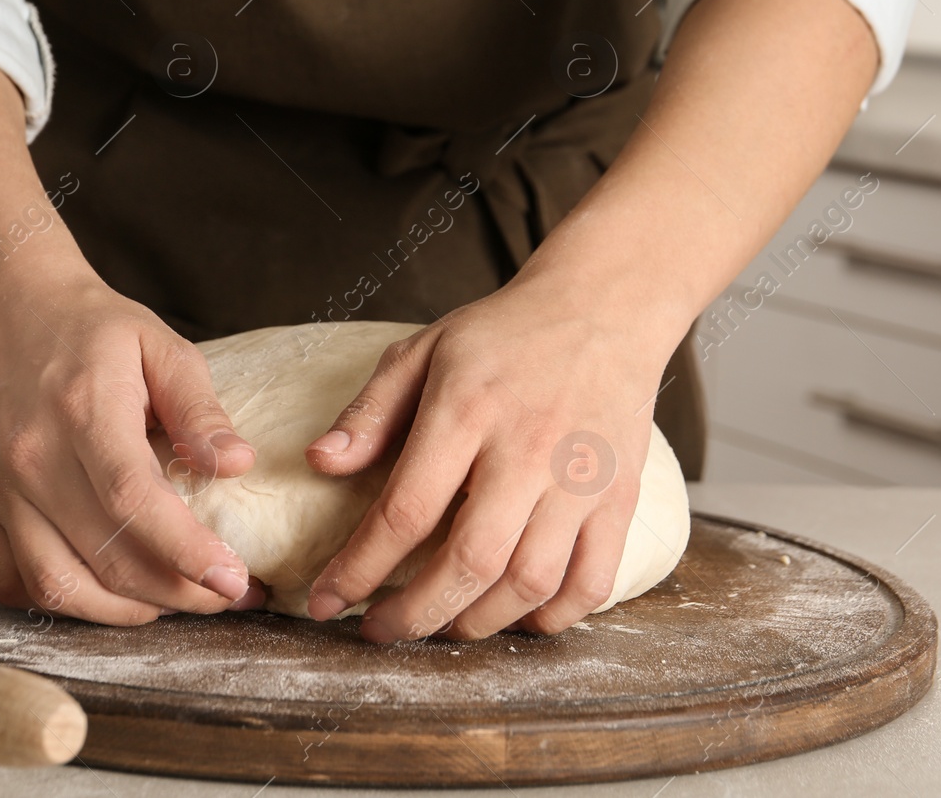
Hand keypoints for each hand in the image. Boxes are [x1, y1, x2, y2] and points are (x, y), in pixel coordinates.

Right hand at [0, 269, 265, 623]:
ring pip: (58, 583)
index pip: (133, 501)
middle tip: (228, 595)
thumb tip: (240, 465)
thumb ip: (200, 408)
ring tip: (176, 600)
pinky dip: (66, 604)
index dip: (186, 551)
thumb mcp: (161, 346)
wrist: (7, 310)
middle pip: (104, 554)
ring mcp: (2, 490)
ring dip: (125, 611)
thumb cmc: (92, 329)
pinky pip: (15, 581)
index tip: (235, 579)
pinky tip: (112, 594)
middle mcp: (34, 459)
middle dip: (177, 592)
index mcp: (84, 413)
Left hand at [302, 270, 679, 641]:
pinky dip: (552, 617)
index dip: (359, 567)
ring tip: (441, 623)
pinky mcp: (621, 498)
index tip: (328, 599)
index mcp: (468, 409)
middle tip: (380, 630)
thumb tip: (318, 464)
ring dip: (476, 621)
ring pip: (529, 582)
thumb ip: (370, 411)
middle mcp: (528, 449)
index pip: (405, 509)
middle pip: (469, 560)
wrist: (604, 309)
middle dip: (414, 613)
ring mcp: (581, 479)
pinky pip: (591, 582)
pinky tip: (516, 616)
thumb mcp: (422, 351)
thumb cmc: (505, 336)